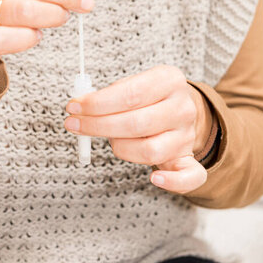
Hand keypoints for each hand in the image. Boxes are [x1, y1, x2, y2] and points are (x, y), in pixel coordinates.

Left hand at [64, 66, 212, 193]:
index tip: (73, 107)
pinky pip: (189, 176)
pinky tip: (153, 178)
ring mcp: (186, 136)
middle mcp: (182, 108)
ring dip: (120, 148)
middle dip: (98, 125)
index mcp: (169, 81)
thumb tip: (79, 106)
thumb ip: (109, 94)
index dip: (97, 103)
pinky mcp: (187, 159)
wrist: (178, 111)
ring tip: (111, 140)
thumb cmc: (146, 98)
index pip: (130, 94)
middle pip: (136, 123)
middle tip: (74, 125)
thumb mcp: (133, 84)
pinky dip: (172, 182)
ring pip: (150, 150)